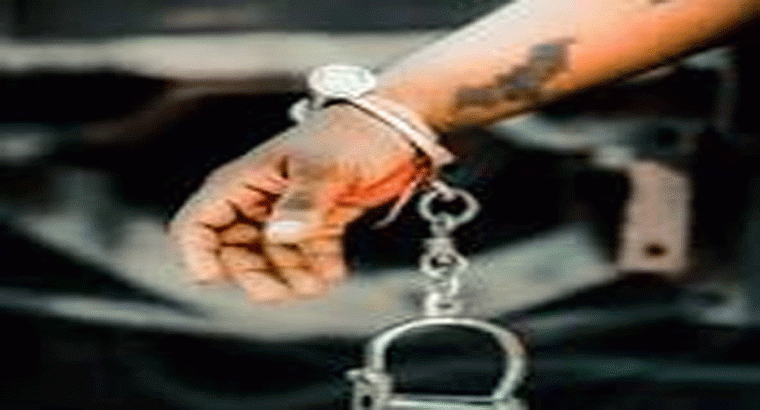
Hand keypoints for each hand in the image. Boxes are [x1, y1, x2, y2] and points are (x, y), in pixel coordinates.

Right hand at [169, 105, 429, 302]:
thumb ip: (303, 203)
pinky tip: (332, 273)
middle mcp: (261, 199)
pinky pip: (307, 256)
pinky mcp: (319, 221)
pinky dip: (317, 268)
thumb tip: (280, 235)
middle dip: (254, 275)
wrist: (400, 128)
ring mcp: (289, 212)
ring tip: (315, 284)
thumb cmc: (356, 132)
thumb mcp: (325, 167)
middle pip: (234, 251)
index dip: (198, 254)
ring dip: (288, 277)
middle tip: (284, 290)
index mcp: (246, 180)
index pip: (199, 223)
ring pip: (271, 259)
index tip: (215, 279)